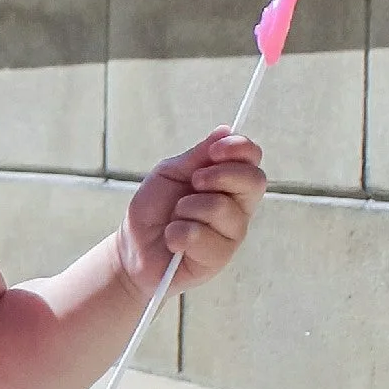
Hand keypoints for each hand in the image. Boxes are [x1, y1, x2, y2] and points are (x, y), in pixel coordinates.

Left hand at [118, 130, 265, 292]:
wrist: (133, 247)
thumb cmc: (153, 210)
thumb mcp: (170, 174)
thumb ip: (197, 156)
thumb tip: (225, 131)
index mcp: (228, 182)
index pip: (252, 159)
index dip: (240, 149)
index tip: (215, 151)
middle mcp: (237, 207)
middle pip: (254, 181)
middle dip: (220, 175)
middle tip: (194, 182)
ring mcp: (231, 234)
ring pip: (222, 208)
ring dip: (188, 208)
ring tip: (175, 218)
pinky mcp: (219, 257)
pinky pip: (203, 237)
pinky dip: (179, 234)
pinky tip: (172, 240)